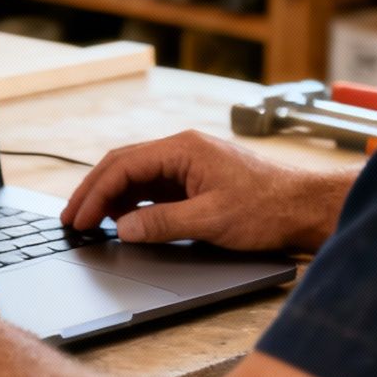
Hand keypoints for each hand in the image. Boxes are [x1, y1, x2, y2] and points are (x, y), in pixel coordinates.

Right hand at [61, 130, 345, 253]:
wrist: (305, 208)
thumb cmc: (268, 208)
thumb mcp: (211, 220)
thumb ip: (162, 223)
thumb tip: (123, 227)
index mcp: (184, 149)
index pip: (123, 166)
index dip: (95, 194)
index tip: (79, 219)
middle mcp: (183, 150)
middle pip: (123, 165)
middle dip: (93, 192)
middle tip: (71, 219)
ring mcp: (189, 165)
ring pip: (136, 176)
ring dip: (110, 197)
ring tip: (89, 222)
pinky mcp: (196, 181)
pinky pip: (153, 187)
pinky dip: (132, 202)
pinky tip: (122, 220)